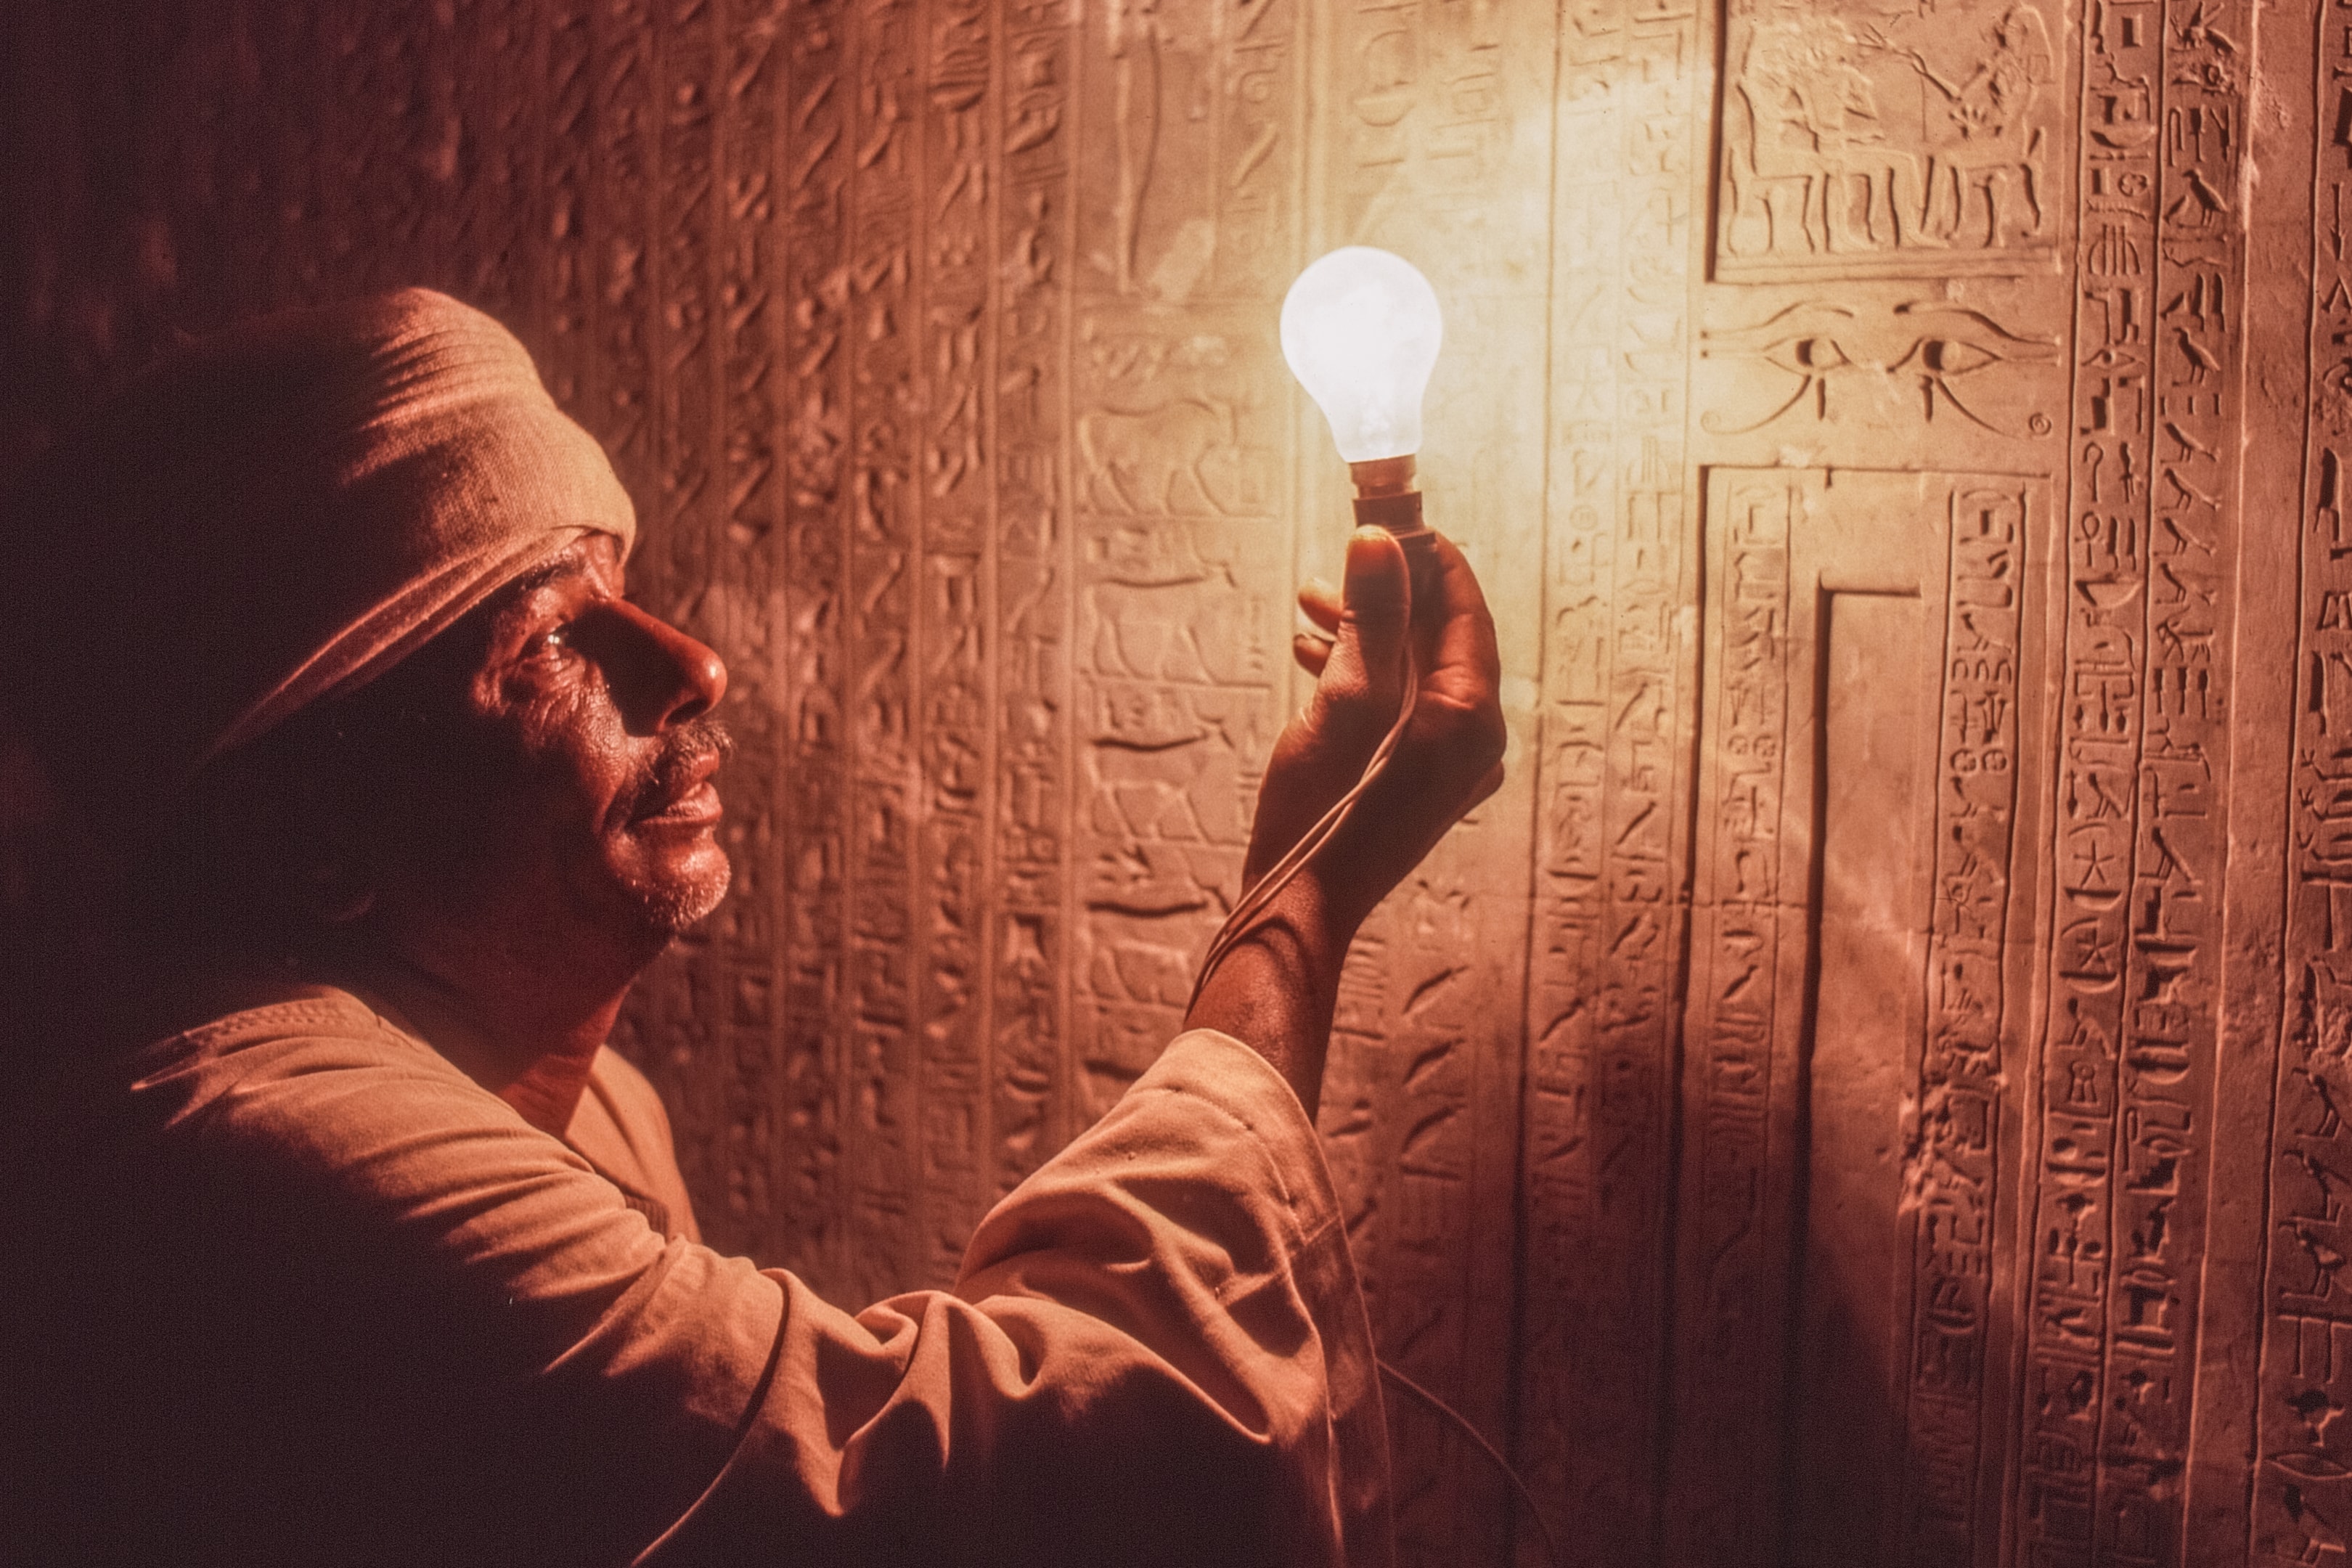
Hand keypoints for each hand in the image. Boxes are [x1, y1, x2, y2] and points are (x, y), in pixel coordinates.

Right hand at [1181, 527, 1502, 1113]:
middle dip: (1387, 591)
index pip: (1464, 608)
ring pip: (1415, 670)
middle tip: (1339, 556)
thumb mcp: (1342, 699)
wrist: (1301, 906)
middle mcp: (1473, 740)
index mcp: (1469, 716)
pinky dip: (1365, 674)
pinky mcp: (1419, 782)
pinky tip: (1314, 657)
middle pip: (1441, 636)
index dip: (1427, 554)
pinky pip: (1402, 706)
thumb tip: (1382, 538)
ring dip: (1368, 631)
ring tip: (1312, 605)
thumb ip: (1370, 615)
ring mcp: (1449, 766)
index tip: (1387, 514)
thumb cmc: (1320, 812)